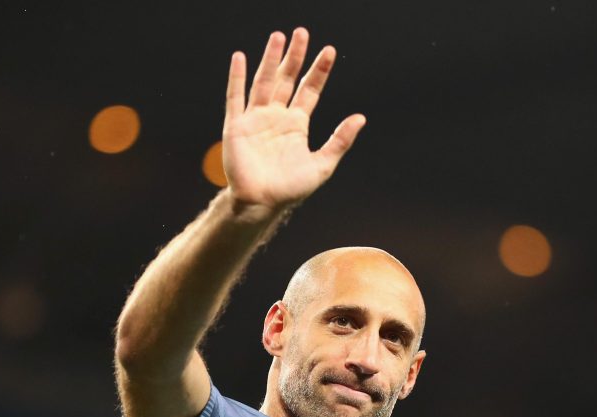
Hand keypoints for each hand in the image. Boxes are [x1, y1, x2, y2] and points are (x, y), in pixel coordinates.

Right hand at [222, 28, 365, 210]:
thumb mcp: (322, 164)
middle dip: (295, 57)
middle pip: (287, 80)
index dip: (319, 71)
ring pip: (264, 82)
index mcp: (296, 125)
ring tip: (279, 37)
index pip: (309, 90)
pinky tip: (240, 57)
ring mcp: (255, 119)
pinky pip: (235, 97)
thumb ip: (340, 140)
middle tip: (302, 33)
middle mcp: (276, 117)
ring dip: (271, 60)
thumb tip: (361, 118)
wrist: (261, 203)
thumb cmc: (290, 188)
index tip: (329, 51)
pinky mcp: (236, 126)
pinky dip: (237, 77)